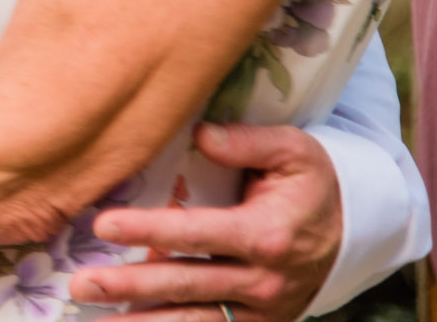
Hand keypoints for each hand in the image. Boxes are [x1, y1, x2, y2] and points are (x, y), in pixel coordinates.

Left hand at [71, 122, 340, 320]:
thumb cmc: (313, 184)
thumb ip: (247, 142)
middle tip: (81, 284)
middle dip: (130, 287)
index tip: (103, 225)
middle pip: (185, 285)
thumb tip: (202, 134)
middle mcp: (261, 281)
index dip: (148, 229)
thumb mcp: (294, 151)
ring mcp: (260, 311)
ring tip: (94, 321)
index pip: (196, 234)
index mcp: (266, 235)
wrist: (355, 233)